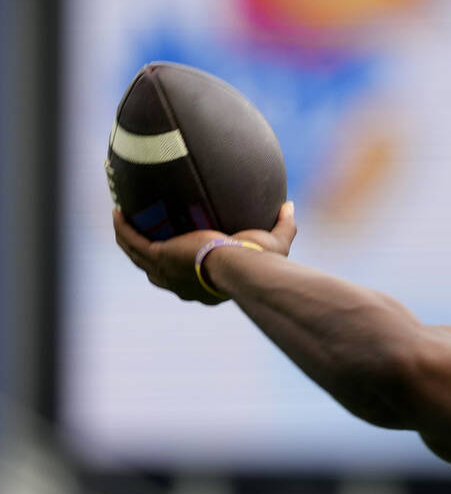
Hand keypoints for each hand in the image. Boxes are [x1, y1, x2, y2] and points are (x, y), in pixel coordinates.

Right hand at [113, 202, 296, 303]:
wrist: (241, 265)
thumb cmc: (260, 260)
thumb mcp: (275, 243)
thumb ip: (284, 225)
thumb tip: (290, 206)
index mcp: (203, 287)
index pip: (186, 280)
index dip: (178, 269)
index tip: (178, 251)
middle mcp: (180, 284)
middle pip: (154, 272)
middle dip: (144, 255)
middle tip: (141, 235)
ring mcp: (165, 272)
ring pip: (136, 256)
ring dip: (126, 239)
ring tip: (122, 220)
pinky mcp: (158, 256)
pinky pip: (132, 240)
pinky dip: (123, 228)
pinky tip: (118, 211)